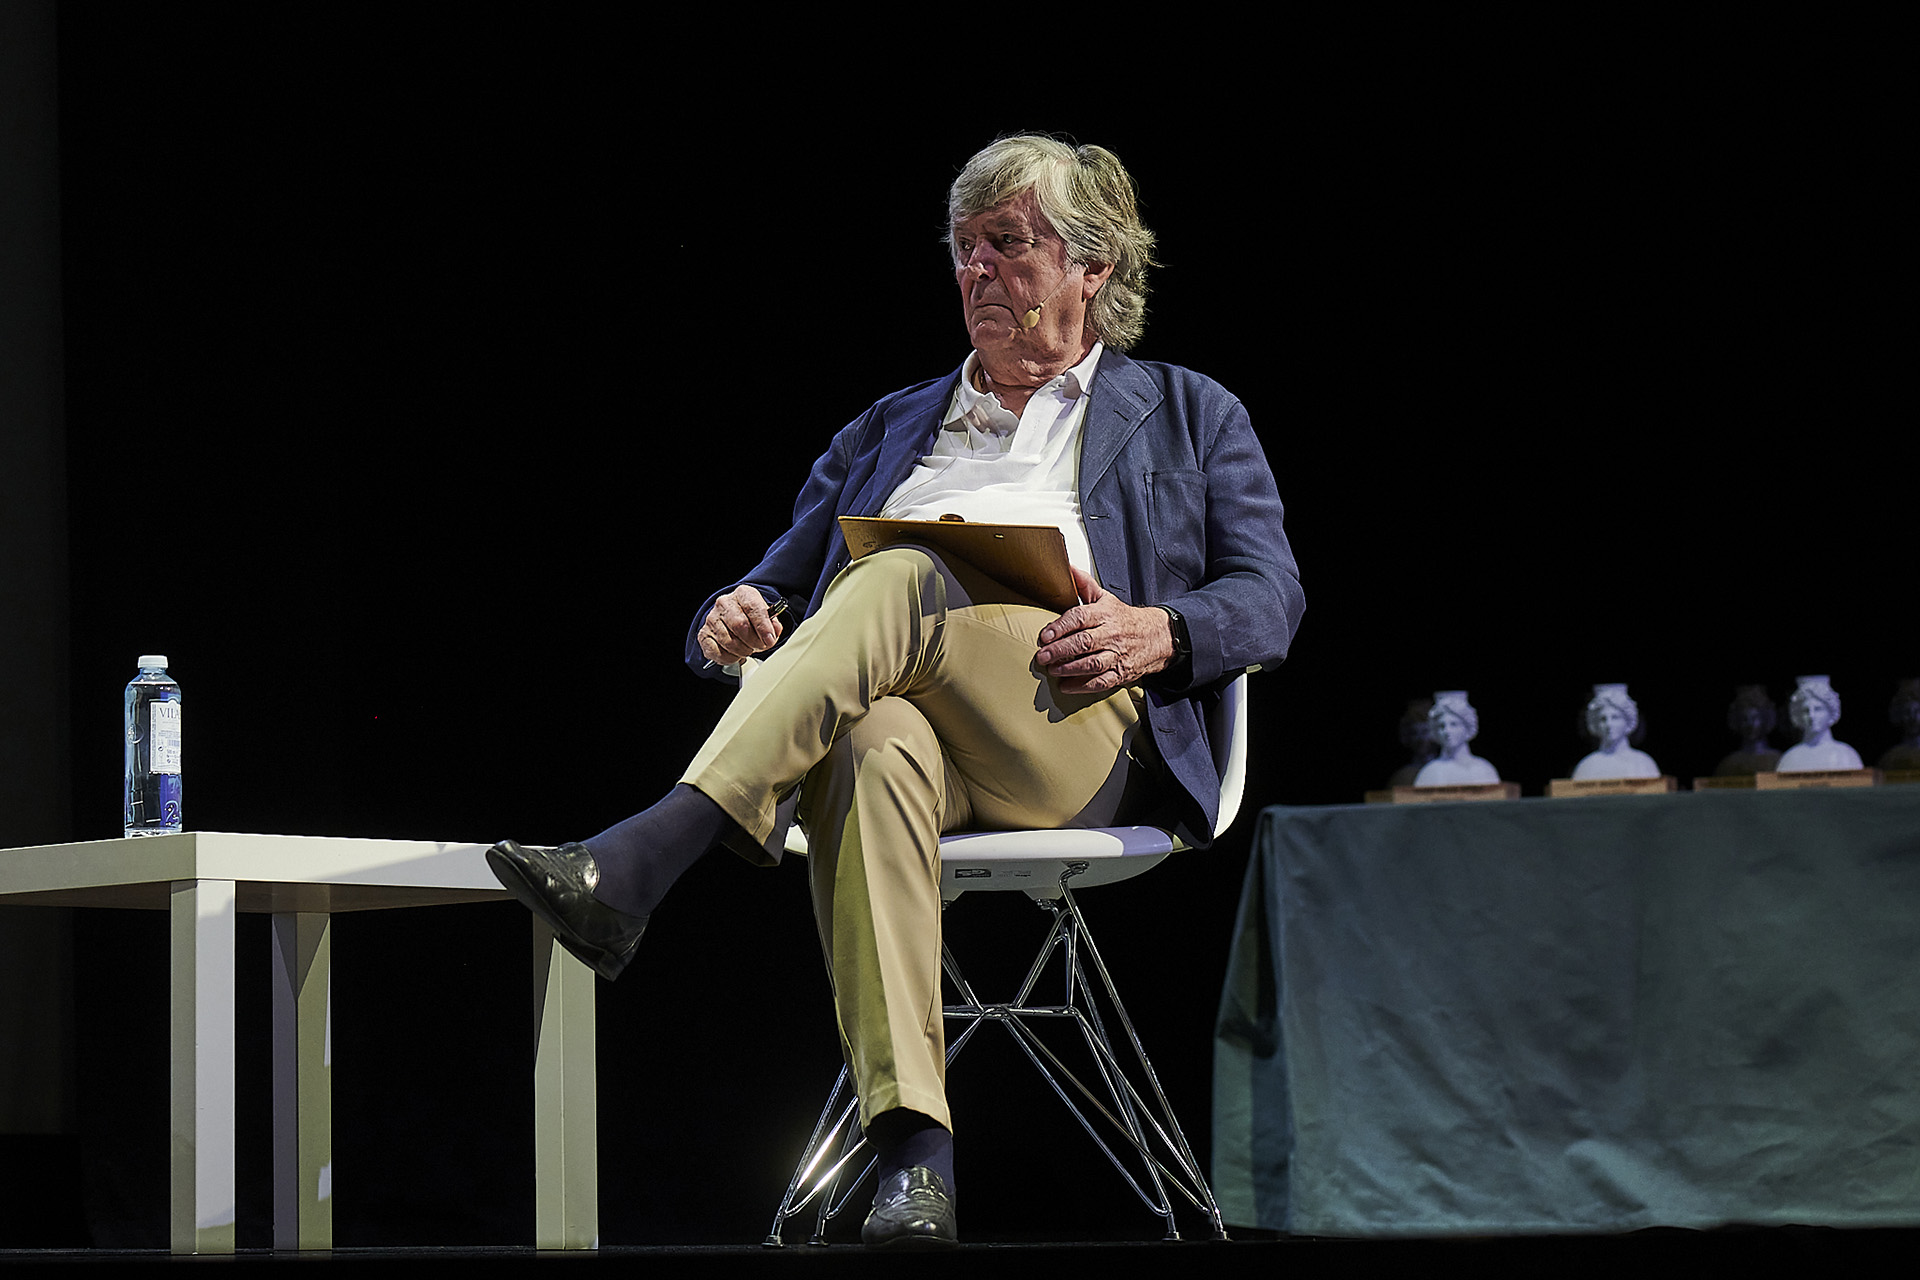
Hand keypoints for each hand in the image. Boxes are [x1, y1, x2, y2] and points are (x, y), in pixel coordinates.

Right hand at [698, 586, 784, 664]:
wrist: (732, 618)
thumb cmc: (750, 618)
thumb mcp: (766, 617)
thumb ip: (773, 624)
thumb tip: (774, 631)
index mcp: (743, 594)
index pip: (753, 608)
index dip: (763, 627)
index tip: (769, 639)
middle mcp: (724, 603)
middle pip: (740, 626)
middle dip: (754, 641)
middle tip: (760, 646)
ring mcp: (712, 619)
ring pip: (729, 642)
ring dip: (743, 651)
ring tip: (748, 649)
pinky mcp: (704, 635)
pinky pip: (717, 652)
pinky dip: (730, 658)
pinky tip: (736, 654)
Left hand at [1034, 565, 1173, 694]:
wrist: (1157, 636)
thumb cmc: (1124, 618)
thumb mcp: (1105, 598)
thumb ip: (1084, 585)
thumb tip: (1066, 567)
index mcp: (1105, 613)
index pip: (1080, 617)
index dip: (1060, 627)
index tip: (1044, 635)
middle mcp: (1111, 634)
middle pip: (1083, 642)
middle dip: (1060, 650)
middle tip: (1042, 656)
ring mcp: (1117, 655)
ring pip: (1092, 663)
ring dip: (1069, 668)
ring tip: (1052, 670)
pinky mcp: (1121, 673)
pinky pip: (1101, 682)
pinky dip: (1082, 686)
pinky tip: (1066, 686)